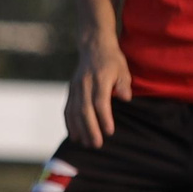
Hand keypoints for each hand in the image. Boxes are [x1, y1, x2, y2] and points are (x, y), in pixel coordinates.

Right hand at [65, 32, 131, 148]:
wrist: (93, 47)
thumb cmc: (112, 61)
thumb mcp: (123, 70)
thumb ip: (123, 84)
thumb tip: (124, 98)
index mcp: (99, 78)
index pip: (100, 101)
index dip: (104, 117)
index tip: (110, 132)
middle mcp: (84, 83)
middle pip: (85, 109)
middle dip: (90, 128)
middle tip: (97, 144)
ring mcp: (75, 87)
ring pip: (74, 111)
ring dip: (79, 129)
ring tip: (86, 144)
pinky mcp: (70, 90)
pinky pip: (68, 108)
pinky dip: (69, 123)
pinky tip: (74, 135)